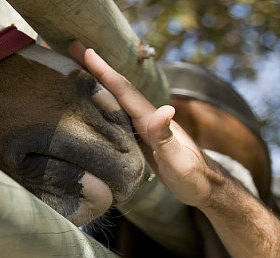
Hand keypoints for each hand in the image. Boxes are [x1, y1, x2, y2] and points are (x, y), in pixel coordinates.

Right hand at [69, 41, 218, 207]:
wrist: (207, 189)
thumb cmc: (194, 178)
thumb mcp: (180, 162)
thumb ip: (168, 138)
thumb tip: (165, 109)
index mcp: (153, 121)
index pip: (125, 92)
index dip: (104, 71)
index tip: (83, 49)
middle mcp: (149, 120)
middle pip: (120, 90)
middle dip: (97, 69)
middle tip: (73, 47)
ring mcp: (146, 129)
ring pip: (119, 101)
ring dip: (99, 83)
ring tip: (76, 67)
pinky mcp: (143, 141)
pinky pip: (120, 117)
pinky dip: (106, 104)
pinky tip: (95, 103)